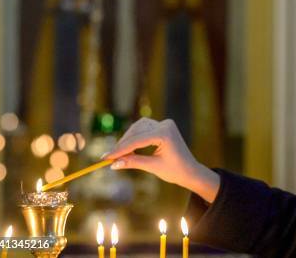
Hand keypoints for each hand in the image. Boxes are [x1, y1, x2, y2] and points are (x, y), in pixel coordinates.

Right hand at [103, 118, 219, 202]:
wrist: (190, 170)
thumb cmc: (175, 171)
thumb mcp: (152, 167)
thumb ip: (133, 162)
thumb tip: (113, 164)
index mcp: (165, 134)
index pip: (137, 140)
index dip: (120, 149)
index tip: (105, 158)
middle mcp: (165, 125)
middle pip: (136, 131)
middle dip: (122, 144)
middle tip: (110, 158)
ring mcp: (165, 124)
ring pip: (138, 128)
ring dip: (128, 140)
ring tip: (119, 155)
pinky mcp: (163, 126)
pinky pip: (144, 129)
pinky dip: (135, 137)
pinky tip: (128, 149)